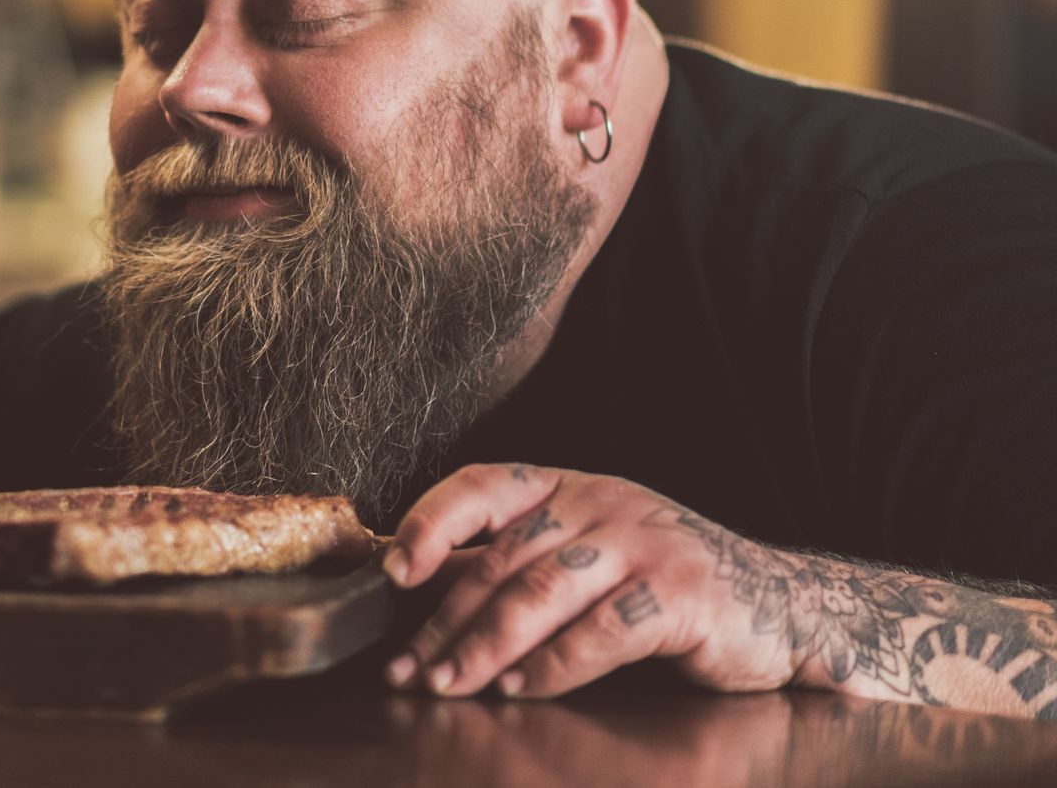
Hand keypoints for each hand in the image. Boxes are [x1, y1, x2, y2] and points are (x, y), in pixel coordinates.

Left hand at [381, 463, 796, 699]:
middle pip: (501, 560)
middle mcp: (601, 502)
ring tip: (450, 685)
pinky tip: (521, 689)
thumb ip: (512, 567)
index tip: (392, 574)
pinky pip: (599, 632)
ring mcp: (642, 542)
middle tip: (408, 670)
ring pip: (540, 593)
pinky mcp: (679, 593)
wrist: (782, 605)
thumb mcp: (584, 555)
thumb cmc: (662, 584)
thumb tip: (417, 595)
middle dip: (445, 621)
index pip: (481, 485)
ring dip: (485, 648)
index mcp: (567, 486)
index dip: (430, 524)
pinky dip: (552, 666)